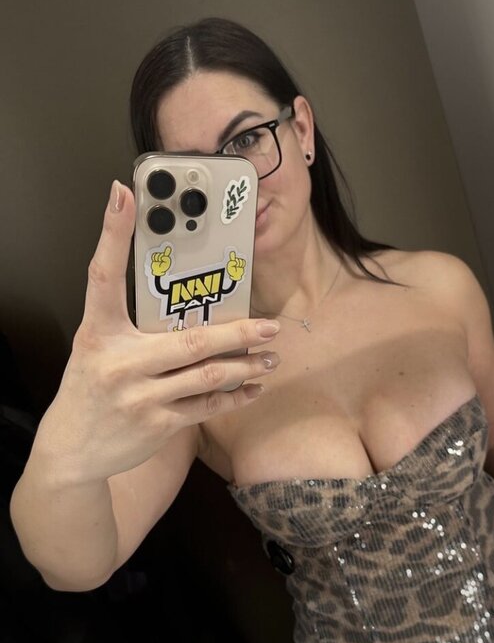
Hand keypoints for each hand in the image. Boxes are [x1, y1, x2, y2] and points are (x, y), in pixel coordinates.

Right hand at [34, 180, 281, 484]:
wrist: (73, 449)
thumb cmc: (91, 389)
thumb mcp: (97, 349)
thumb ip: (130, 327)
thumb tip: (179, 300)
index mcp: (99, 333)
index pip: (103, 275)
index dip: (112, 233)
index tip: (122, 193)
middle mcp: (119, 362)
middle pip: (190, 341)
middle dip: (237, 334)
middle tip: (269, 326)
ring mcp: (140, 397)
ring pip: (206, 376)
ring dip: (244, 367)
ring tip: (270, 358)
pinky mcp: (157, 424)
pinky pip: (205, 407)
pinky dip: (233, 396)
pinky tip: (251, 388)